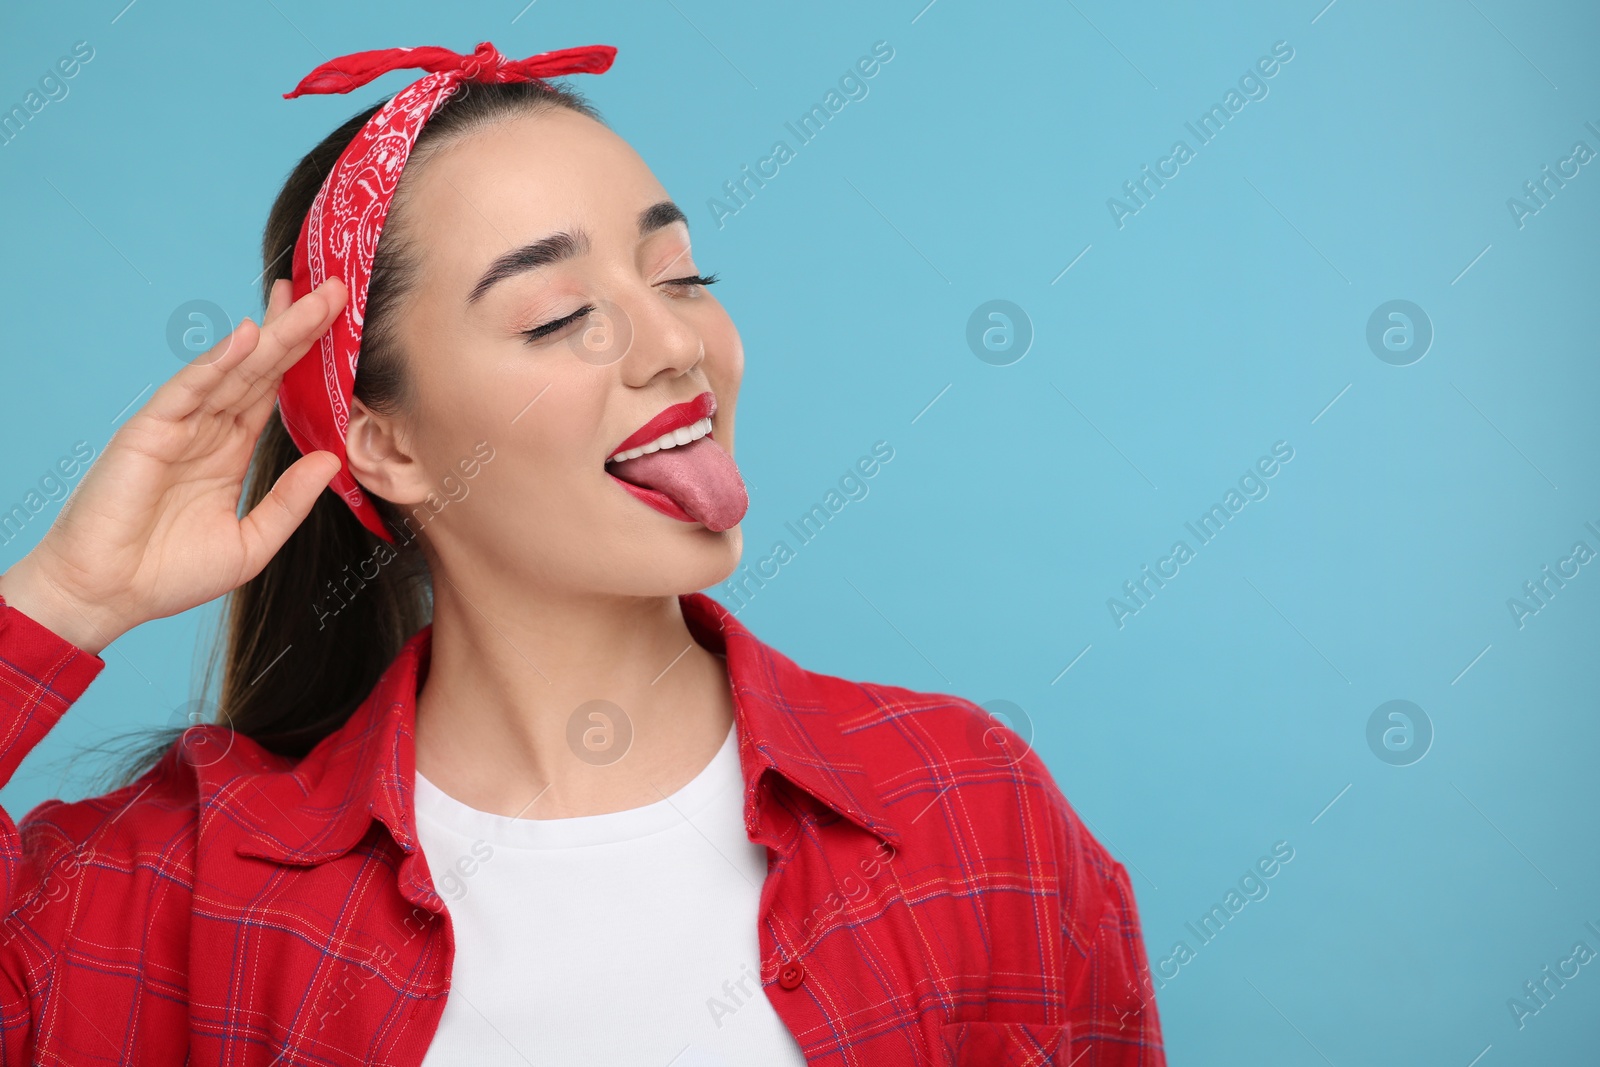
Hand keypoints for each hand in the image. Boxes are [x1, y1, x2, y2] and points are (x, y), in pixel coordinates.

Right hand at [0, 277, 348, 654]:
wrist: (108, 596)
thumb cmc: (169, 574)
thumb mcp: (253, 541)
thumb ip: (290, 501)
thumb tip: (332, 459)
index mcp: (231, 450)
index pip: (275, 391)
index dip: (307, 359)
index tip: (339, 325)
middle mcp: (208, 429)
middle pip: (261, 368)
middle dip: (298, 329)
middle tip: (335, 290)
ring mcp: (179, 426)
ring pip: (234, 369)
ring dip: (271, 333)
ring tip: (307, 299)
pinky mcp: (149, 431)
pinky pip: (190, 388)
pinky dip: (218, 362)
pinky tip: (249, 336)